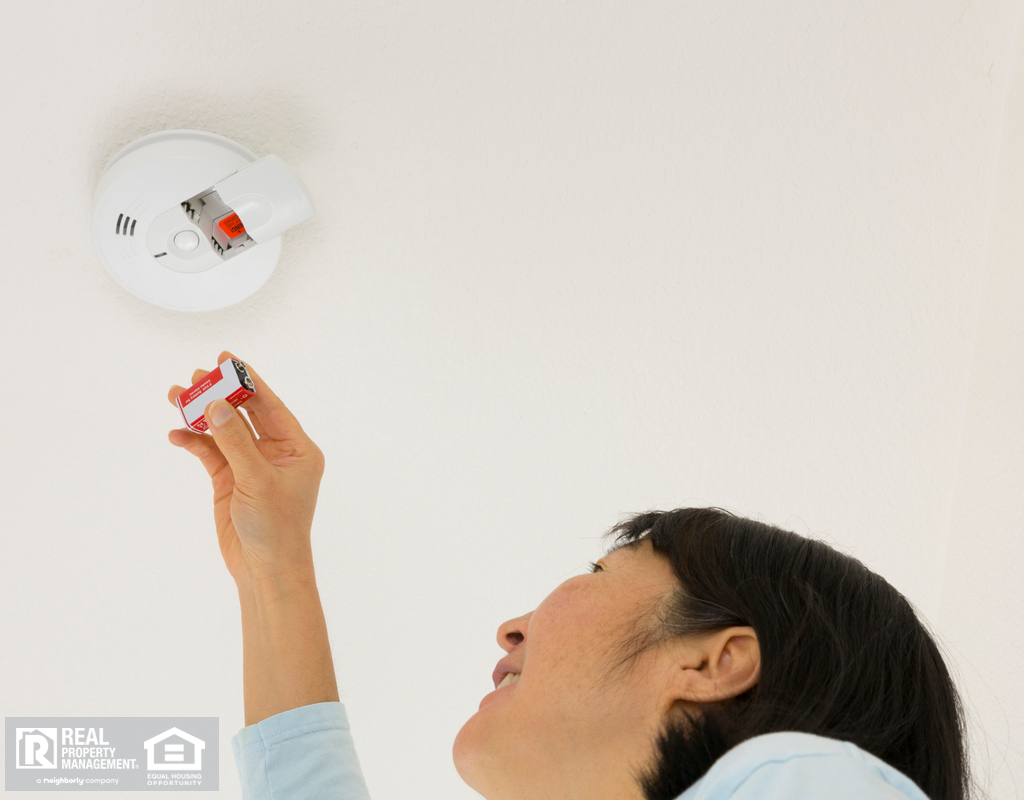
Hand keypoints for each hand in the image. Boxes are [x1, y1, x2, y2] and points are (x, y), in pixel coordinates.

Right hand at [166, 351, 325, 586]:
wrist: (264, 570)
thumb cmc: (276, 527)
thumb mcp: (256, 480)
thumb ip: (235, 441)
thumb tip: (216, 404)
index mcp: (297, 448)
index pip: (270, 406)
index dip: (248, 381)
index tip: (226, 359)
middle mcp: (276, 452)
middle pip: (245, 413)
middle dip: (220, 394)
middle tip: (195, 375)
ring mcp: (251, 465)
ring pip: (223, 431)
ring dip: (200, 415)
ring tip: (174, 395)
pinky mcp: (230, 481)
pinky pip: (209, 453)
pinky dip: (194, 442)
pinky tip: (176, 434)